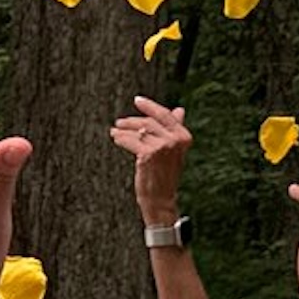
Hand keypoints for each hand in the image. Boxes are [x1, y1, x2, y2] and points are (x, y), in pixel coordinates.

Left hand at [113, 96, 190, 214]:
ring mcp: (163, 146)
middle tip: (119, 122)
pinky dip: (121, 140)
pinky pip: (131, 141)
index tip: (137, 99)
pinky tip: (115, 139)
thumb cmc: (165, 175)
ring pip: (139, 132)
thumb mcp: (174, 150)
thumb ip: (173, 130)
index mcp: (184, 136)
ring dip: (124, 131)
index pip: (165, 116)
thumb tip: (179, 110)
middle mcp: (175, 139)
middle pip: (149, 122)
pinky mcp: (149, 154)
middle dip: (132, 122)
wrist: (161, 199)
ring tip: (114, 132)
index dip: (150, 106)